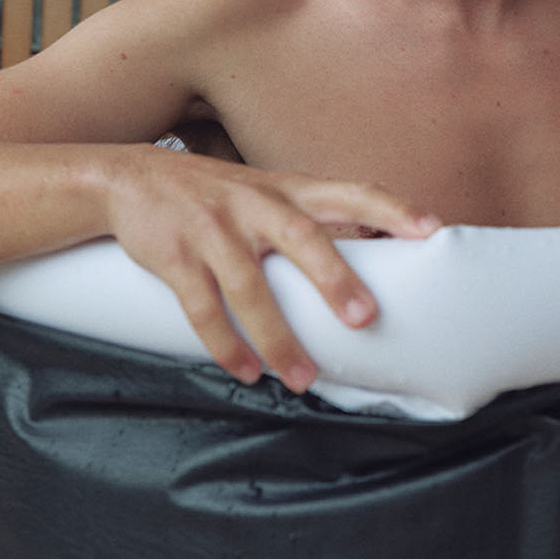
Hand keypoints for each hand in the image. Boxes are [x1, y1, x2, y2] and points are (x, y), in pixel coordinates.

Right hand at [104, 147, 441, 392]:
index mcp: (287, 189)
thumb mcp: (267, 190)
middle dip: (333, 277)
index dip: (392, 210)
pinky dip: (226, 344)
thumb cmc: (217, 195)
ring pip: (250, 286)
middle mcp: (254, 204)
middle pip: (301, 237)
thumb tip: (375, 252)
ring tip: (304, 379)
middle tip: (364, 318)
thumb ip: (313, 218)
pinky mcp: (175, 256)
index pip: (349, 192)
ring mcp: (213, 229)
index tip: (431, 230)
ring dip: (277, 337)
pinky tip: (247, 373)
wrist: (128, 178)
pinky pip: (203, 307)